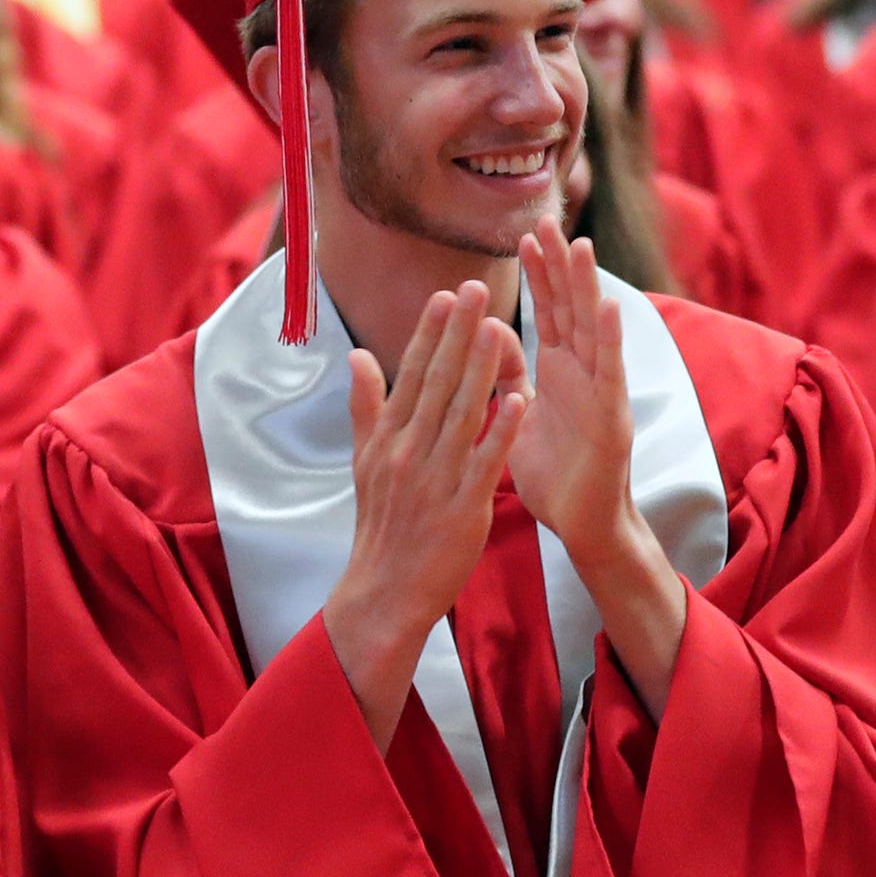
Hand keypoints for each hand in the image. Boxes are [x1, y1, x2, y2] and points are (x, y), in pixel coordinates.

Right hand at [321, 283, 525, 743]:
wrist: (386, 590)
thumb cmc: (382, 525)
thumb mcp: (364, 462)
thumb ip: (365, 406)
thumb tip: (357, 356)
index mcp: (390, 437)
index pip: (413, 373)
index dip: (433, 332)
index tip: (448, 294)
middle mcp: (410, 450)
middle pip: (438, 382)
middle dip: (460, 333)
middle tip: (478, 287)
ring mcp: (437, 476)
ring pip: (462, 412)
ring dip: (481, 367)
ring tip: (499, 325)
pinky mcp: (464, 505)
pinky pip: (485, 460)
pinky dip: (500, 429)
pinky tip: (518, 398)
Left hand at [510, 225, 687, 713]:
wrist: (580, 525)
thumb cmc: (553, 473)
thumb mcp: (518, 415)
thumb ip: (506, 375)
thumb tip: (487, 334)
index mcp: (557, 372)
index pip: (547, 311)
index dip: (539, 273)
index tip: (525, 233)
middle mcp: (582, 374)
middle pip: (570, 308)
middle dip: (559, 265)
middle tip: (548, 219)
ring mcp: (601, 392)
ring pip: (594, 330)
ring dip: (588, 289)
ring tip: (582, 247)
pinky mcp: (613, 418)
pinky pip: (611, 374)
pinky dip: (611, 340)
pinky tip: (610, 308)